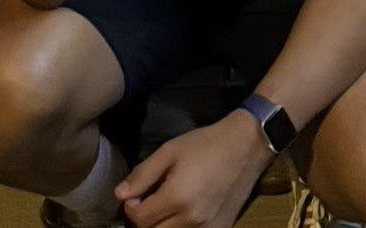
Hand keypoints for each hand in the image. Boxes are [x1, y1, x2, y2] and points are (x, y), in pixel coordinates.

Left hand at [116, 115, 267, 227]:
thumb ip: (143, 174)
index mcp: (177, 197)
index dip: (130, 207)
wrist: (245, 147)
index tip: (135, 194)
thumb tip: (120, 194)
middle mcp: (192, 220)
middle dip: (144, 220)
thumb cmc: (205, 144)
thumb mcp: (170, 151)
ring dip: (162, 225)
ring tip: (165, 205)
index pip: (139, 219)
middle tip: (148, 201)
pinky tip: (183, 211)